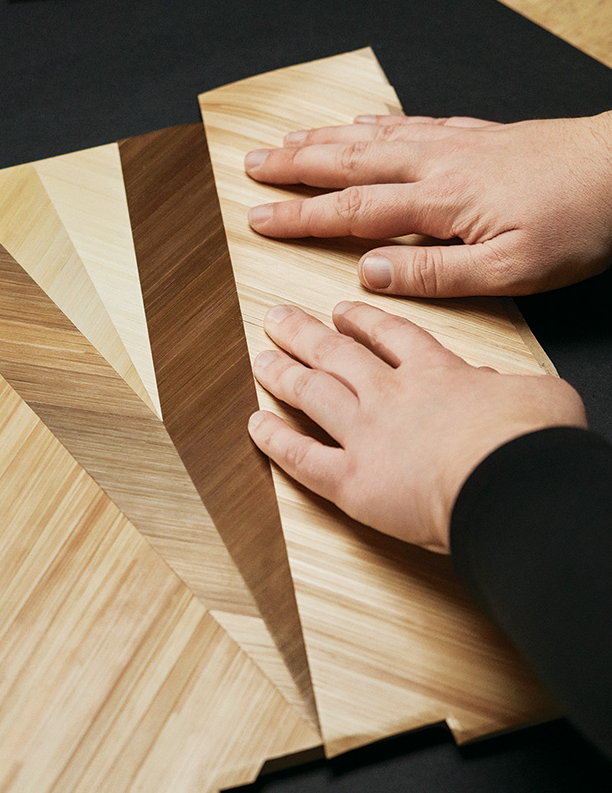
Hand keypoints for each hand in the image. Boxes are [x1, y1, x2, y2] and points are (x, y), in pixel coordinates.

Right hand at [244, 113, 611, 297]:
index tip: (258, 218)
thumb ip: (435, 275)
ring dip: (325, 139)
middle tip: (253, 165)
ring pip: (374, 137)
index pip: (351, 210)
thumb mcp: (508, 271)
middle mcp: (438, 164)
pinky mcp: (477, 136)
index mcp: (438, 202)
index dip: (300, 216)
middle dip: (296, 166)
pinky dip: (377, 123)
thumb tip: (370, 274)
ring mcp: (457, 144)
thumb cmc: (575, 223)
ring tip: (287, 140)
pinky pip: (412, 123)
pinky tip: (361, 123)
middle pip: (350, 162)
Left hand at [248, 301, 586, 551]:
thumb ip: (505, 382)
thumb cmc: (530, 441)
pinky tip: (255, 426)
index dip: (362, 320)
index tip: (342, 311)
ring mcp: (366, 436)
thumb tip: (490, 381)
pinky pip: (302, 458)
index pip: (392, 337)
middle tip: (278, 320)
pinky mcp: (351, 482)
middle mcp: (391, 397)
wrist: (508, 482)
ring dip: (282, 374)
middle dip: (305, 334)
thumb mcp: (537, 394)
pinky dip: (275, 441)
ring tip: (261, 358)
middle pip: (338, 355)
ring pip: (312, 394)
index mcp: (436, 373)